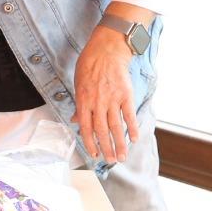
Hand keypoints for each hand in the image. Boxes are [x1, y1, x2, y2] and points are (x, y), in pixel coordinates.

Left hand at [72, 26, 139, 163]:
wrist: (107, 50)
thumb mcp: (78, 83)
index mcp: (83, 100)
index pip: (86, 127)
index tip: (94, 154)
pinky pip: (129, 114)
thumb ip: (79, 105)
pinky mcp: (125, 94)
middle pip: (102, 130)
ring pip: (116, 126)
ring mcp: (112, 99)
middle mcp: (98, 102)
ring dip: (119, 143)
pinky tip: (134, 138)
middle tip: (110, 161)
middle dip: (106, 148)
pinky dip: (132, 127)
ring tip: (122, 157)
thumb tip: (76, 121)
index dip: (90, 143)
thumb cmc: (89, 65)